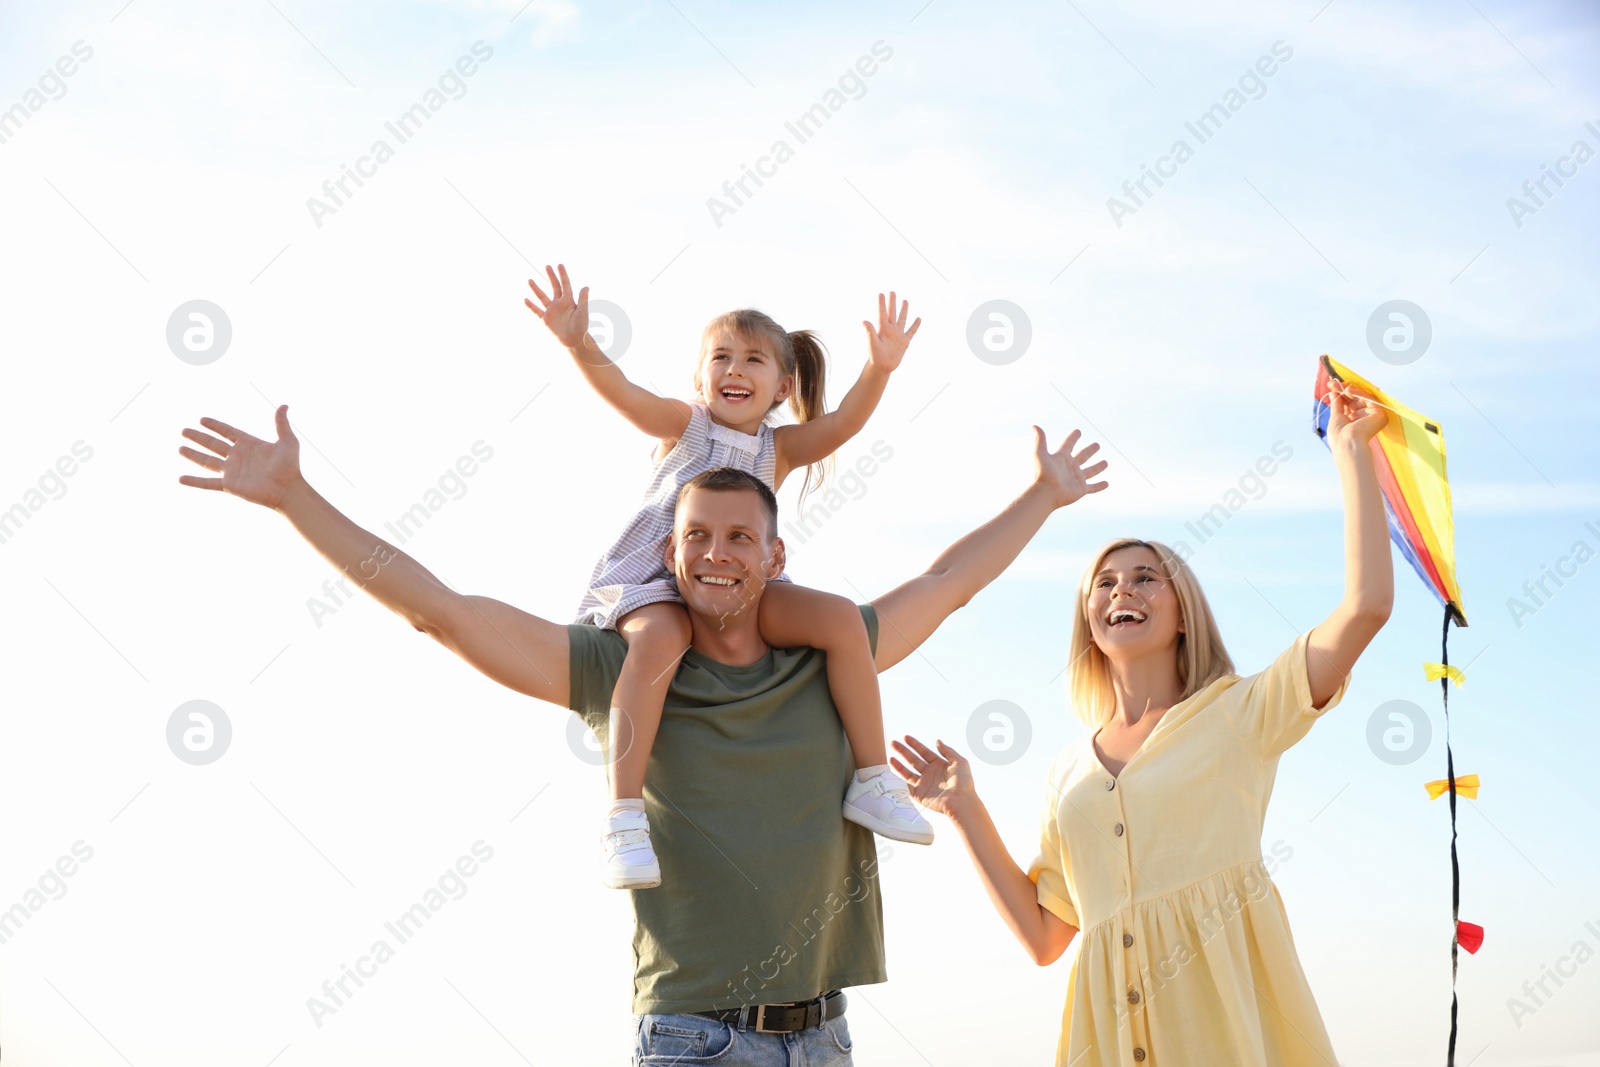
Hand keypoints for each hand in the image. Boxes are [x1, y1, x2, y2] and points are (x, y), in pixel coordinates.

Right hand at [178, 404, 302, 509]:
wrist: (288, 489)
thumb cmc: (290, 466)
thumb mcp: (287, 441)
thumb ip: (281, 423)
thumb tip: (284, 405)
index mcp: (249, 444)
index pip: (227, 432)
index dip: (215, 426)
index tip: (202, 419)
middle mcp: (238, 456)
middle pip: (213, 444)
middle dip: (198, 438)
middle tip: (184, 431)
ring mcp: (232, 471)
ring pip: (207, 461)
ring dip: (193, 455)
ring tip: (180, 448)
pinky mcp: (229, 485)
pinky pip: (208, 483)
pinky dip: (194, 481)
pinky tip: (181, 479)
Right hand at [524, 263, 589, 349]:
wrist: (574, 341)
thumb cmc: (581, 327)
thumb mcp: (582, 312)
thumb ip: (583, 299)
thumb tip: (586, 286)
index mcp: (569, 300)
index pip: (565, 284)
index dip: (562, 275)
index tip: (559, 265)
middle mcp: (560, 303)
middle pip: (554, 287)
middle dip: (551, 276)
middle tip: (547, 266)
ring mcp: (552, 310)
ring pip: (542, 297)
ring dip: (536, 289)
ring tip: (530, 280)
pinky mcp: (546, 319)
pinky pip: (537, 311)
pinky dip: (531, 306)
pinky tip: (525, 299)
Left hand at [861, 291, 919, 371]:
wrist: (883, 366)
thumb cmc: (875, 355)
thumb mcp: (872, 343)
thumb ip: (869, 332)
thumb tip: (864, 321)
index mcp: (882, 328)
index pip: (882, 313)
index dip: (881, 304)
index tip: (881, 294)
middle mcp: (890, 329)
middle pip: (892, 313)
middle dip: (892, 303)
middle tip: (892, 292)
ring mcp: (898, 335)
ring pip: (902, 319)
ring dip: (903, 310)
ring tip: (905, 300)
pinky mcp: (905, 341)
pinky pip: (911, 331)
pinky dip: (915, 325)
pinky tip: (918, 319)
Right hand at [890, 736, 975, 819]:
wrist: (961, 802)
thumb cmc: (964, 783)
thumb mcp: (960, 762)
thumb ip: (947, 751)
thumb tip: (937, 741)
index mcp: (939, 764)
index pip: (923, 752)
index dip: (914, 744)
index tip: (905, 737)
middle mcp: (930, 773)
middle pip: (913, 760)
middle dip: (903, 751)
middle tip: (893, 743)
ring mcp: (924, 784)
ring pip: (908, 772)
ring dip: (899, 765)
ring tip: (891, 757)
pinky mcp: (920, 794)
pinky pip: (907, 787)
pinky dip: (901, 781)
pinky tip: (895, 775)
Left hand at [1030, 426, 1108, 508]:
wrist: (1046, 493)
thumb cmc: (1043, 473)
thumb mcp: (1040, 454)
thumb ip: (1040, 440)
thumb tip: (1034, 426)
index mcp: (1061, 458)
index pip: (1068, 444)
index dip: (1073, 438)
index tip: (1078, 431)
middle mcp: (1070, 467)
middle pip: (1082, 456)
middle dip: (1090, 450)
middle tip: (1097, 445)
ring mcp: (1076, 478)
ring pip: (1090, 471)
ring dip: (1098, 467)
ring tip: (1105, 463)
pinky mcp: (1081, 489)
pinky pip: (1093, 487)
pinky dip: (1100, 486)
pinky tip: (1107, 483)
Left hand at [1323, 379, 1386, 449]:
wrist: (1347, 444)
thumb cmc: (1339, 436)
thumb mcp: (1336, 417)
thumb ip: (1337, 404)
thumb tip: (1333, 392)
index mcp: (1354, 422)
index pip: (1349, 404)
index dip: (1340, 394)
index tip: (1331, 385)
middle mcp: (1364, 419)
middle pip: (1355, 399)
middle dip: (1343, 390)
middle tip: (1332, 383)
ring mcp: (1372, 416)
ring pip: (1362, 398)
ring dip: (1350, 390)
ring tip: (1338, 386)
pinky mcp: (1379, 414)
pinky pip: (1369, 399)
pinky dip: (1358, 393)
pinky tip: (1348, 390)